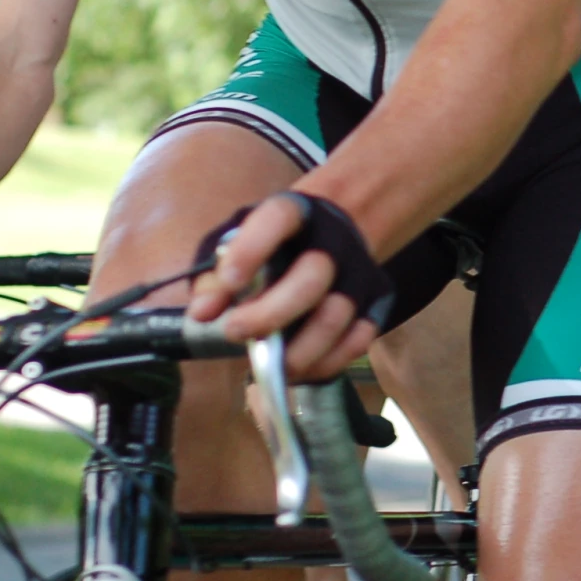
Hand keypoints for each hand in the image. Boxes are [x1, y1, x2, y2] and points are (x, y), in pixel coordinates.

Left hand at [188, 195, 384, 381]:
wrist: (334, 234)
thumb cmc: (273, 245)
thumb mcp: (235, 244)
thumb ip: (213, 275)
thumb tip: (202, 313)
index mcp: (296, 212)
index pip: (278, 219)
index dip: (253, 249)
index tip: (230, 283)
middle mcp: (335, 239)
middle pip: (312, 277)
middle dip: (271, 314)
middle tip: (235, 333)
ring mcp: (360, 270)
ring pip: (337, 315)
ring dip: (300, 350)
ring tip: (271, 366)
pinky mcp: (378, 298)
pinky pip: (360, 338)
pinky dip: (330, 361)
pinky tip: (302, 368)